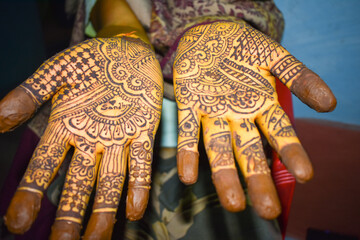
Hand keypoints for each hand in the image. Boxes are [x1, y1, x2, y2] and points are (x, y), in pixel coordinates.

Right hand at [0, 36, 162, 238]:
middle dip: (68, 214)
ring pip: (110, 181)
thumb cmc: (89, 61)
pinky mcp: (144, 132)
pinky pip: (141, 162)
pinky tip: (134, 211)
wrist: (126, 49)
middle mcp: (91, 140)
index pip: (44, 165)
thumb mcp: (55, 73)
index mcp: (65, 126)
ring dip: (103, 211)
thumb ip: (29, 94)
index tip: (16, 222)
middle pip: (77, 183)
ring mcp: (119, 138)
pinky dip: (138, 185)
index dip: (30, 192)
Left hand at [173, 21, 335, 218]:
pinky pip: (187, 133)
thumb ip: (299, 76)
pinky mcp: (188, 106)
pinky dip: (188, 154)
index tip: (305, 175)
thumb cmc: (244, 46)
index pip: (280, 134)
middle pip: (250, 152)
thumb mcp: (275, 56)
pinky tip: (189, 176)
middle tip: (267, 209)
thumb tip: (330, 104)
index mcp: (262, 105)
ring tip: (234, 204)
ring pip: (218, 149)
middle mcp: (238, 116)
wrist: (209, 31)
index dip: (292, 153)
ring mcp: (212, 113)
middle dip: (258, 179)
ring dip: (225, 176)